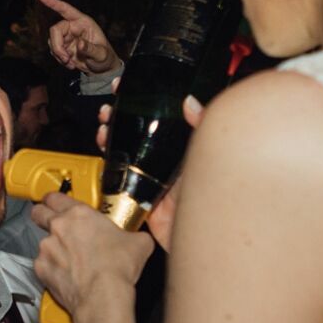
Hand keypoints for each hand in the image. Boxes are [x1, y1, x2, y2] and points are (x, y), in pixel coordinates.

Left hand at [30, 192, 153, 315]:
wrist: (103, 296)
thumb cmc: (116, 269)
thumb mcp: (138, 243)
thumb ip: (134, 233)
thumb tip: (139, 238)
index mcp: (79, 214)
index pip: (55, 196)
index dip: (55, 198)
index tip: (58, 201)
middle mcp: (58, 227)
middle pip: (38, 212)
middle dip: (43, 215)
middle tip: (54, 222)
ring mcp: (47, 248)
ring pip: (43, 241)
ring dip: (54, 246)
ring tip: (71, 258)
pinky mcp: (42, 269)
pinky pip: (43, 264)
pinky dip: (53, 268)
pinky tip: (67, 273)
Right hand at [40, 0, 119, 75]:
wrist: (100, 67)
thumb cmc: (104, 57)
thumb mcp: (101, 55)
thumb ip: (91, 49)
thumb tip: (79, 44)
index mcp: (83, 22)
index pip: (66, 10)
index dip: (53, 3)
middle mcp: (73, 26)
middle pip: (55, 30)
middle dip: (57, 46)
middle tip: (65, 59)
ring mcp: (66, 36)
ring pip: (52, 41)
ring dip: (58, 54)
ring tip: (71, 63)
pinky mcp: (62, 46)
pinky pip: (53, 50)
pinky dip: (59, 59)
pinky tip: (70, 64)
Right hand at [93, 93, 203, 251]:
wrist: (207, 237)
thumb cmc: (219, 197)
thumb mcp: (211, 151)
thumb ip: (203, 125)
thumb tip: (189, 101)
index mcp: (181, 145)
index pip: (158, 113)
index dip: (139, 98)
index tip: (124, 86)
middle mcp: (164, 157)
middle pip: (136, 129)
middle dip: (118, 115)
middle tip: (108, 107)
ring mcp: (150, 175)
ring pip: (123, 148)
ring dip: (110, 133)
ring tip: (103, 126)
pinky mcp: (138, 193)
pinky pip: (118, 173)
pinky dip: (107, 159)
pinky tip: (103, 147)